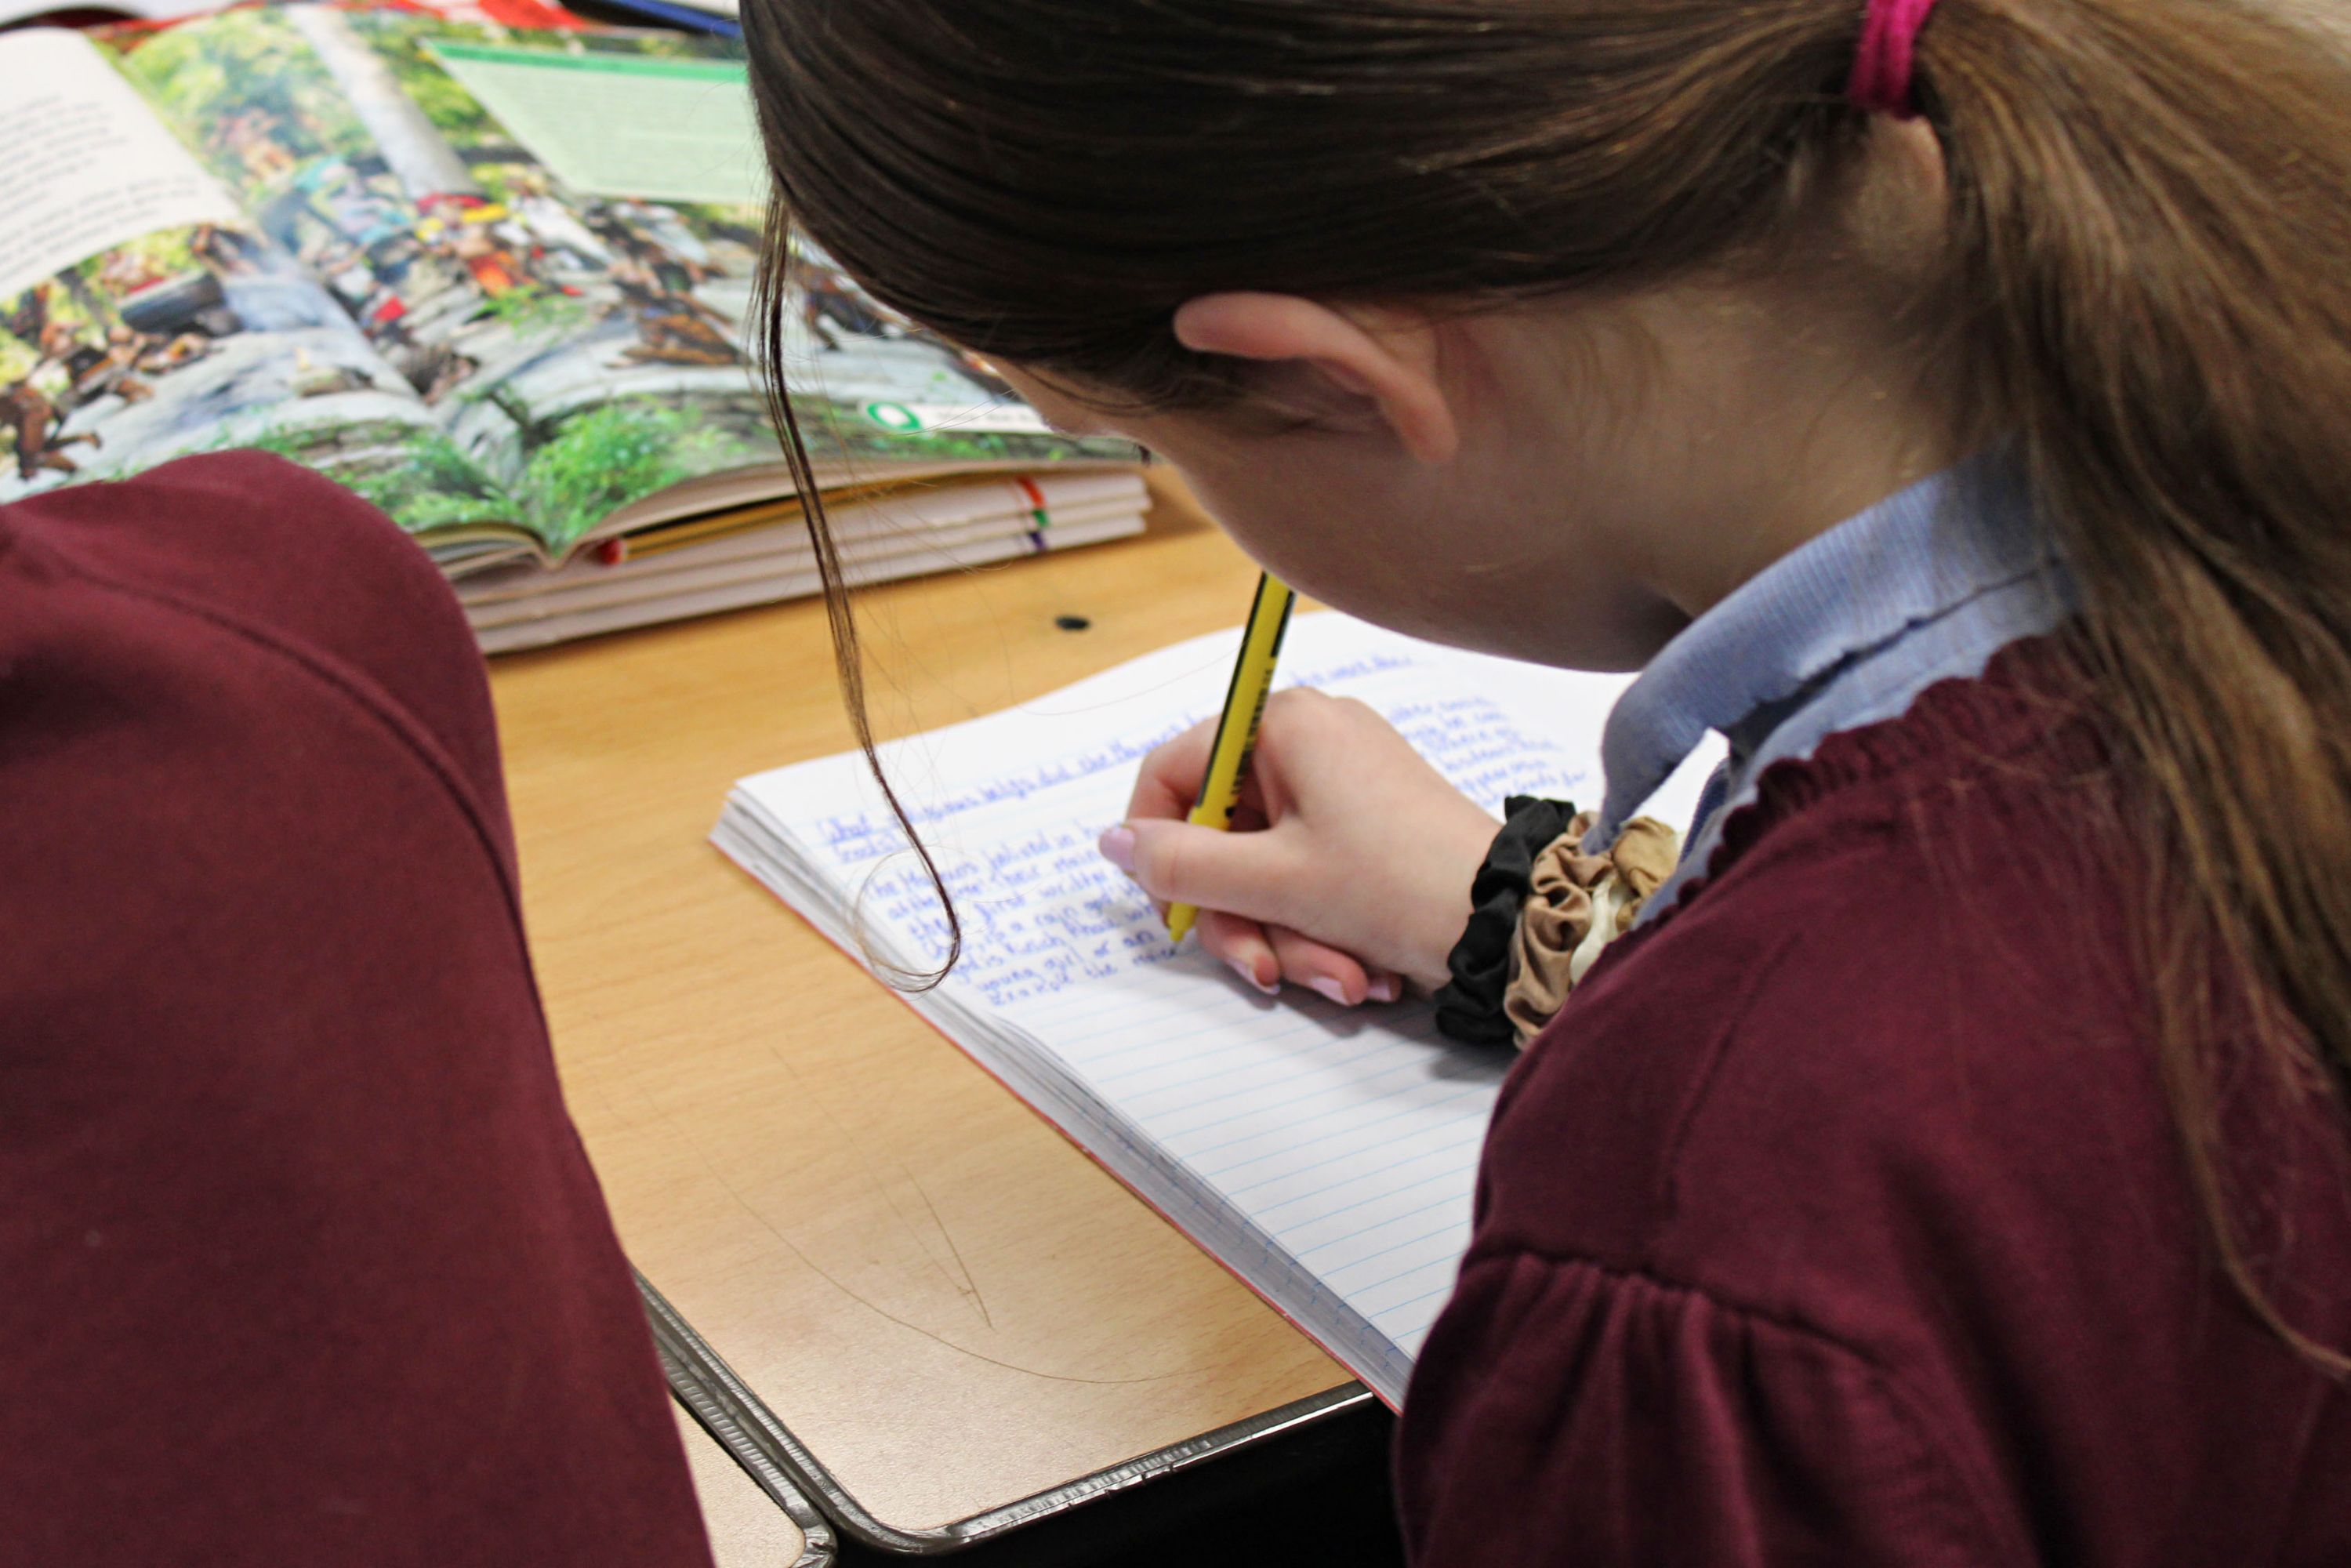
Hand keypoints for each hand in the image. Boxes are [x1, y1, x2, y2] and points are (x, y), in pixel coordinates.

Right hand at [1100, 688, 1498, 1003]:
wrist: (1514, 920)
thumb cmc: (1400, 884)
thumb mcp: (1274, 883)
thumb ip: (1180, 864)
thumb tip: (1113, 843)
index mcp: (1282, 723)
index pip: (1173, 769)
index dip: (1158, 844)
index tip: (1172, 903)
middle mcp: (1309, 739)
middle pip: (1221, 834)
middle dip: (1244, 917)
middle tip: (1263, 969)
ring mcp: (1342, 782)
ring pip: (1266, 868)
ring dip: (1290, 936)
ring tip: (1340, 979)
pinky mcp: (1368, 823)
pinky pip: (1311, 876)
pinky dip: (1323, 927)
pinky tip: (1362, 968)